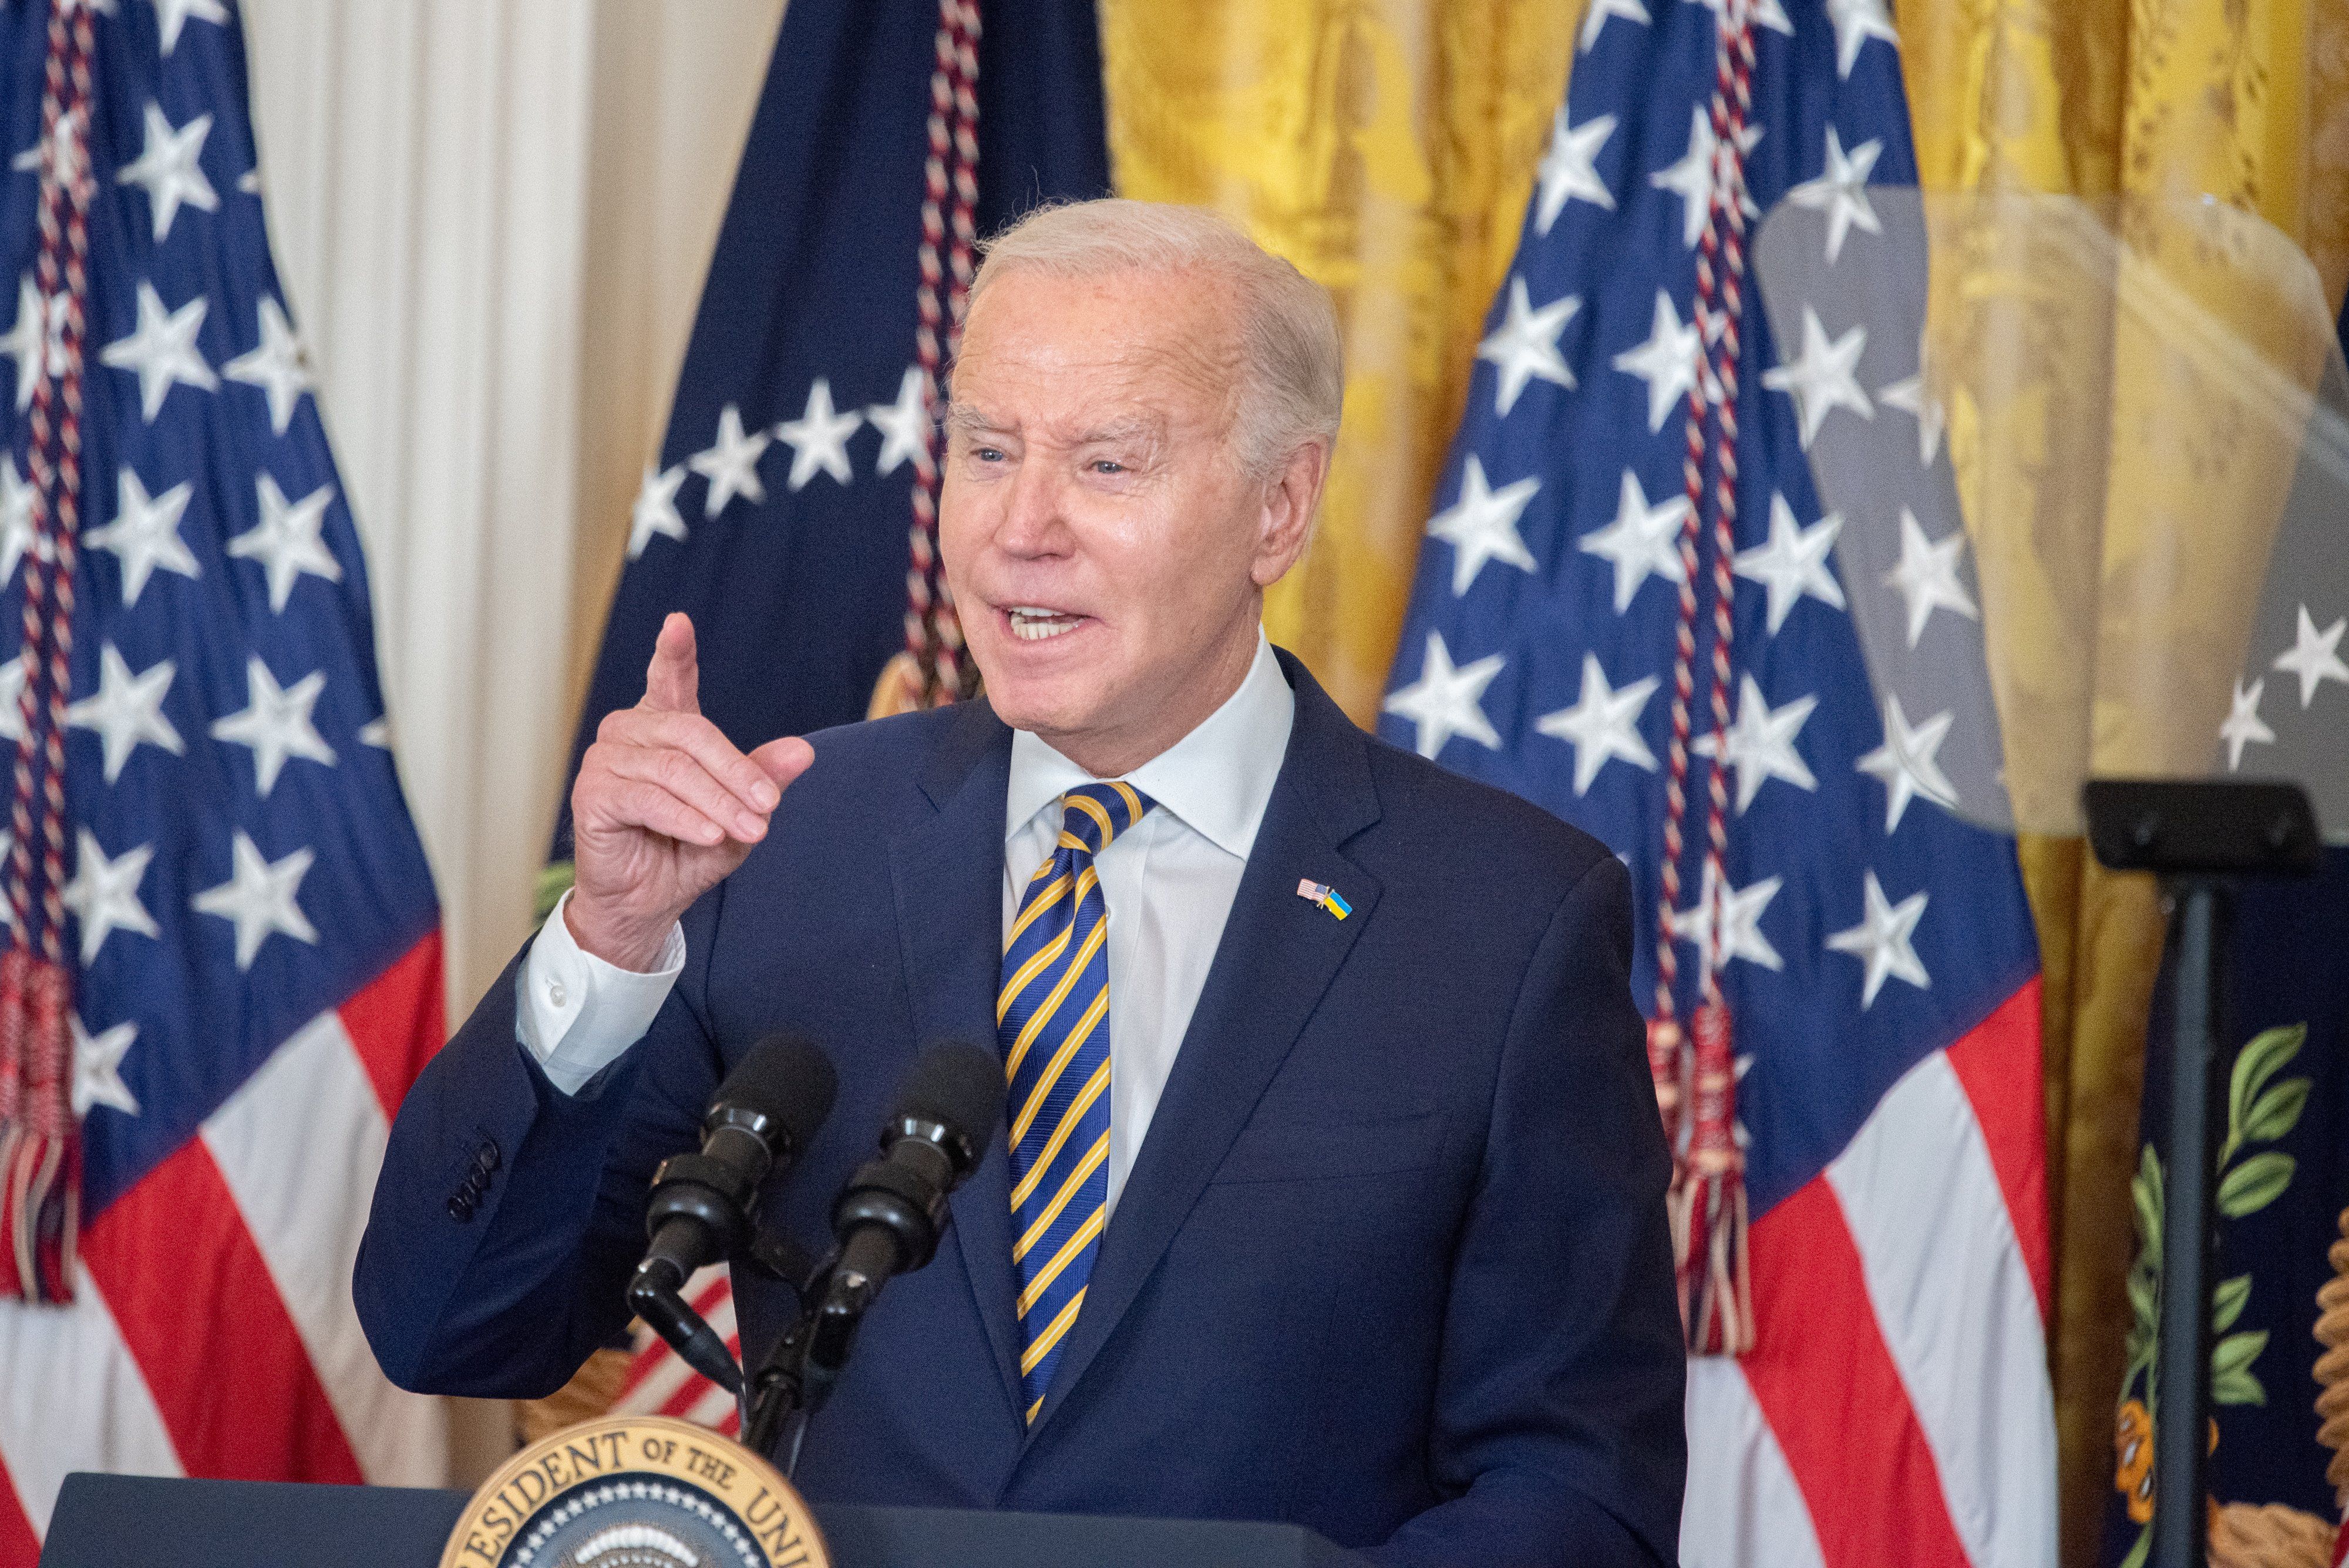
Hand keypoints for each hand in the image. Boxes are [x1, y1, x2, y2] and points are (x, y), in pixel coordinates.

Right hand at [566, 613, 813, 969]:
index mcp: (663, 728)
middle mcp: (629, 734)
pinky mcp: (592, 795)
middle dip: (737, 772)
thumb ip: (763, 779)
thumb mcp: (738, 813)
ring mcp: (605, 761)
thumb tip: (804, 751)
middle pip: (691, 733)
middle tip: (769, 809)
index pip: (670, 680)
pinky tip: (710, 835)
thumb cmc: (687, 852)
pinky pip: (649, 798)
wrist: (647, 903)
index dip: (675, 652)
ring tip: (748, 830)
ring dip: (718, 802)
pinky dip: (686, 818)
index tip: (679, 623)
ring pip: (674, 769)